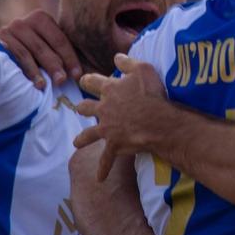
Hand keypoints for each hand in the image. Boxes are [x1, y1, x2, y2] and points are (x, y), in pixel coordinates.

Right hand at [0, 9, 81, 89]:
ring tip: (46, 86)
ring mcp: (8, 31)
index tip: (77, 75)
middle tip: (62, 81)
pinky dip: (24, 71)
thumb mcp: (47, 47)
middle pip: (43, 46)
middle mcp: (23, 22)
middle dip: (55, 65)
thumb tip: (85, 72)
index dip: (70, 58)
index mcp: (41, 18)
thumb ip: (61, 51)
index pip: (59, 39)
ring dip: (38, 71)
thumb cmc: (32, 54)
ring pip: (27, 53)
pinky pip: (13, 58)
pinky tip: (32, 83)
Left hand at [74, 54, 169, 180]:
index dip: (88, 80)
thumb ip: (128, 61)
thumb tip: (116, 56)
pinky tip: (99, 178)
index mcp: (109, 89)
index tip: (84, 80)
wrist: (157, 120)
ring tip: (77, 142)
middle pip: (86, 108)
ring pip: (88, 134)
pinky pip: (106, 159)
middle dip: (83, 108)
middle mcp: (104, 109)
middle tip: (81, 109)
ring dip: (82, 138)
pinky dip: (103, 169)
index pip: (92, 81)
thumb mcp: (143, 68)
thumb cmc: (152, 93)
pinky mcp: (113, 144)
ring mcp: (107, 128)